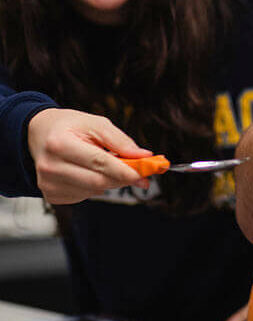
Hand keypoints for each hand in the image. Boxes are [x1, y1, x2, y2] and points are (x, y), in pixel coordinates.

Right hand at [27, 108, 150, 203]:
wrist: (39, 133)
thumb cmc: (69, 127)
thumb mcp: (96, 124)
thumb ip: (121, 141)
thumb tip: (144, 156)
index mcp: (60, 143)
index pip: (100, 163)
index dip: (126, 170)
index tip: (146, 173)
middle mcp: (50, 166)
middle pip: (99, 182)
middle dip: (122, 177)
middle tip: (137, 171)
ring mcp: (47, 183)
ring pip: (94, 191)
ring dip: (108, 181)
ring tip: (101, 163)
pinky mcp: (51, 194)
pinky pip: (84, 196)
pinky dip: (94, 187)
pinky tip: (87, 172)